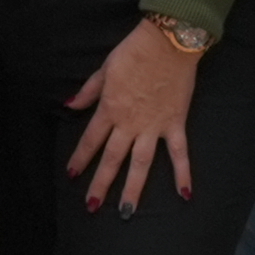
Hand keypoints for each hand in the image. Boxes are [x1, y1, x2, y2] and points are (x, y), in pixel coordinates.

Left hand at [64, 19, 200, 211]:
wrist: (168, 43)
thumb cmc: (134, 52)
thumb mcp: (104, 69)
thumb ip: (88, 91)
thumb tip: (69, 105)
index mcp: (110, 109)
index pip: (91, 140)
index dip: (80, 158)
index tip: (72, 175)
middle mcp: (129, 123)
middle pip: (112, 158)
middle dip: (101, 183)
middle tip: (92, 206)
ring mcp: (154, 126)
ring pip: (141, 163)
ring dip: (133, 188)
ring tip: (126, 212)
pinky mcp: (175, 124)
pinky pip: (180, 153)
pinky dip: (183, 174)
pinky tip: (185, 195)